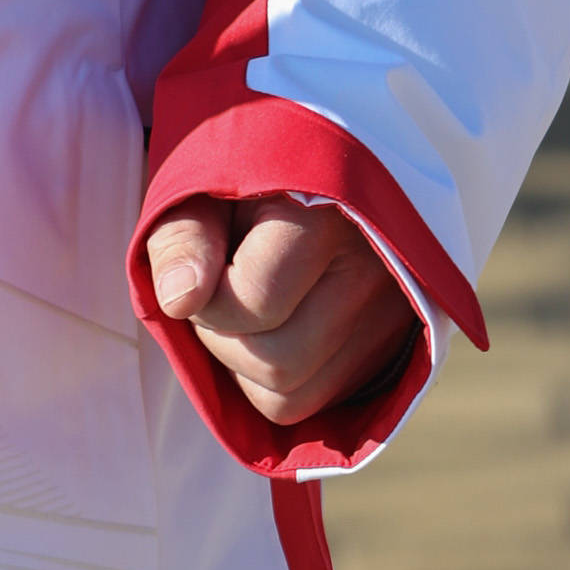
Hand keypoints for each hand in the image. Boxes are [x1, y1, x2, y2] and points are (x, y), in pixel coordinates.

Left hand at [145, 194, 419, 426]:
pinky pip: (315, 405)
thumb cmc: (250, 170)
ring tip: (239, 309)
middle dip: (221, 339)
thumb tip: (177, 301)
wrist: (318, 164)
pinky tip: (266, 330)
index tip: (199, 266)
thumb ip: (182, 233)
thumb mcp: (205, 176)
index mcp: (328, 215)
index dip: (206, 298)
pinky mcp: (391, 350)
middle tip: (213, 292)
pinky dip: (275, 382)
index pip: (255, 301)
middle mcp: (375, 273)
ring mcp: (392, 319)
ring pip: (294, 398)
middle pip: (278, 364)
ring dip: (244, 367)